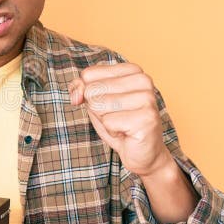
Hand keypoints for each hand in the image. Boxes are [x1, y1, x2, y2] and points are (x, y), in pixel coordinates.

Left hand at [69, 62, 173, 177]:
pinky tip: (126, 133)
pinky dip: (112, 131)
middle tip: (116, 117)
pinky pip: (109, 122)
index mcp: (132, 70)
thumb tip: (76, 94)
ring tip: (121, 124)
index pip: (88, 75)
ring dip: (105, 120)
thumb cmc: (118, 124)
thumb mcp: (95, 102)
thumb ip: (81, 89)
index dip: (88, 94)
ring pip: (99, 105)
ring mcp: (147, 98)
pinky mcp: (147, 118)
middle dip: (97, 109)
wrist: (143, 153)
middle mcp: (143, 80)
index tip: (105, 104)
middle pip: (92, 90)